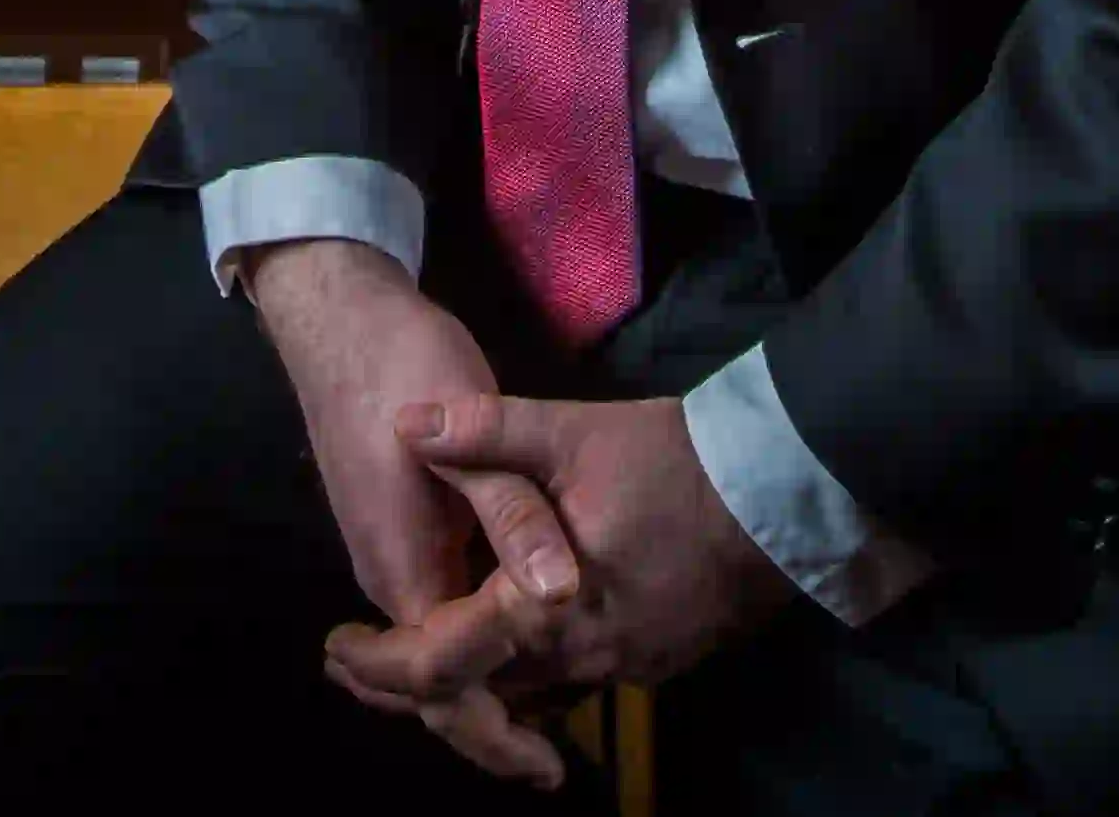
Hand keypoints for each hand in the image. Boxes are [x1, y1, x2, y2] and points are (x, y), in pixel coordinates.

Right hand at [242, 241, 582, 786]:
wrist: (340, 316)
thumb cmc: (404, 367)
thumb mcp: (473, 431)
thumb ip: (514, 515)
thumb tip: (558, 593)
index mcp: (404, 568)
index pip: (443, 682)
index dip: (495, 730)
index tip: (547, 764)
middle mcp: (387, 577)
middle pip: (430, 683)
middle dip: (488, 728)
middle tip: (547, 766)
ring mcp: (387, 554)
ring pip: (431, 649)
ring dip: (480, 688)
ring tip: (542, 723)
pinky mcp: (398, 529)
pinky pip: (433, 612)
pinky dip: (469, 644)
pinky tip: (511, 639)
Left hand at [327, 395, 797, 724]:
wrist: (782, 490)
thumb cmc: (675, 461)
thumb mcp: (573, 432)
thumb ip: (486, 429)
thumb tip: (406, 422)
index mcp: (543, 611)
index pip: (439, 666)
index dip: (377, 665)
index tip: (336, 646)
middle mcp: (579, 659)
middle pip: (475, 697)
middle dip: (411, 683)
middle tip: (358, 657)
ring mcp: (622, 667)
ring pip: (524, 696)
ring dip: (470, 681)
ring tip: (421, 647)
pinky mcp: (655, 660)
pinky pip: (571, 684)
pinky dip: (524, 672)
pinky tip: (508, 637)